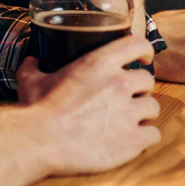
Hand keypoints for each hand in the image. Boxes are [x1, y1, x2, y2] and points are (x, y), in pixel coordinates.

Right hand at [17, 35, 159, 174]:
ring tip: (125, 121)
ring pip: (153, 107)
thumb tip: (31, 61)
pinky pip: (153, 135)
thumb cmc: (37, 109)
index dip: (143, 51)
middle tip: (124, 97)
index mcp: (98, 63)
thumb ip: (33, 67)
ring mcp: (129, 112)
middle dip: (138, 89)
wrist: (41, 141)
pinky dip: (144, 137)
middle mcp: (119, 84)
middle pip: (147, 80)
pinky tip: (130, 140)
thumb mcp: (31, 81)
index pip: (137, 44)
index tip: (141, 59)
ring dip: (142, 113)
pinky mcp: (134, 139)